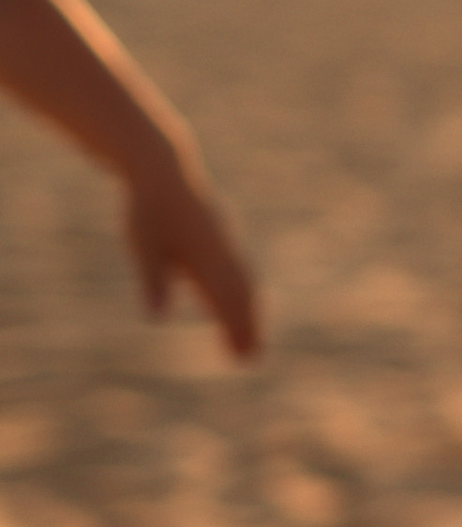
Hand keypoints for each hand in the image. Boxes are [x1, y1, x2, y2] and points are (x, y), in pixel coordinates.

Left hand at [122, 147, 259, 358]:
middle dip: (248, 326)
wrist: (162, 167)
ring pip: (244, 280)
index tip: (241, 357)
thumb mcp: (143, 246)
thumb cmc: (148, 208)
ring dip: (248, 311)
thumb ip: (153, 281)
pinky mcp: (219, 236)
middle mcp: (222, 250)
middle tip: (252, 359)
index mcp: (206, 256)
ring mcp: (224, 242)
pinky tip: (237, 301)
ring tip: (250, 336)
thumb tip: (157, 317)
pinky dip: (243, 291)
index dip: (236, 329)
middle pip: (242, 294)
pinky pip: (238, 268)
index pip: (226, 300)